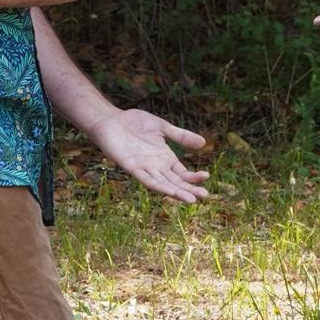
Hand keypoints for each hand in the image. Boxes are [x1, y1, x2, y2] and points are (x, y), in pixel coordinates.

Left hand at [88, 109, 209, 202]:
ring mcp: (145, 169)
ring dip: (177, 193)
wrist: (112, 120)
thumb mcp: (163, 127)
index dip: (194, 177)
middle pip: (176, 182)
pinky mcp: (132, 168)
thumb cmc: (135, 123)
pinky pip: (147, 180)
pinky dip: (158, 186)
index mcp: (165, 158)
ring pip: (164, 185)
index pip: (182, 173)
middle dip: (190, 189)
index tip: (207, 176)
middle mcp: (157, 167)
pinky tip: (168, 191)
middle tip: (206, 196)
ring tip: (191, 200)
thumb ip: (181, 136)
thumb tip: (204, 143)